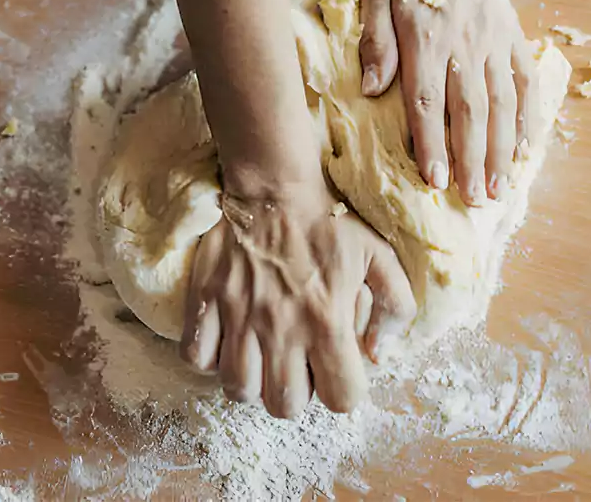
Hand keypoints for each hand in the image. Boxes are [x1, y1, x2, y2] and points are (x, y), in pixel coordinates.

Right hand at [180, 181, 415, 417]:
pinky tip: (226, 341)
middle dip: (294, 394)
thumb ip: (395, 308)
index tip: (336, 370)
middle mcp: (282, 327)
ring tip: (259, 360)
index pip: (341, 399)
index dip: (343, 391)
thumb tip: (377, 354)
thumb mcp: (379, 257)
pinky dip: (209, 359)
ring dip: (252, 382)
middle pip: (284, 405)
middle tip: (294, 366)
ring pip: (238, 390)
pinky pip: (196, 357)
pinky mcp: (205, 300)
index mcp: (328, 321)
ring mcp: (239, 316)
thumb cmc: (328, 223)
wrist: (273, 186)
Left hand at [358, 0, 536, 205]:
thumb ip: (375, 40)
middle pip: (470, 114)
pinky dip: (529, 120)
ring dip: (500, 151)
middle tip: (473, 201)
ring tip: (498, 189)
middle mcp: (464, 50)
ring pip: (502, 106)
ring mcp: (494, 48)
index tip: (434, 180)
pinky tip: (525, 152)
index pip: (427, 102)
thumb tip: (369, 88)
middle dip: (471, 161)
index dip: (431, 143)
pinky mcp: (513, 42)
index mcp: (426, 42)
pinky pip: (525, 86)